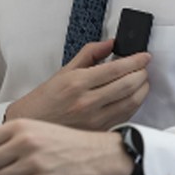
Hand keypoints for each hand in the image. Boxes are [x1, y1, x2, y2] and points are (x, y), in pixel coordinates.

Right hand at [5, 40, 149, 130]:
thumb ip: (90, 54)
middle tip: (144, 66)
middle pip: (127, 85)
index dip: (136, 60)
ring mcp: (94, 120)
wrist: (30, 126)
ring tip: (142, 80)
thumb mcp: (64, 71)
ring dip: (143, 89)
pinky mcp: (98, 132)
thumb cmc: (45, 100)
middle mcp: (87, 102)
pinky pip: (125, 116)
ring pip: (131, 102)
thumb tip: (111, 43)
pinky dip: (135, 104)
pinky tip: (134, 96)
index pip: (116, 68)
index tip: (145, 56)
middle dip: (142, 73)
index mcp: (77, 83)